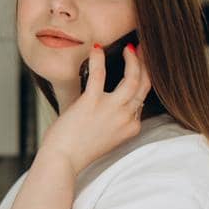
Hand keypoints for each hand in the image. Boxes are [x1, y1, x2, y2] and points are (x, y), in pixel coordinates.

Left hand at [40, 41, 152, 177]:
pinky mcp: (92, 103)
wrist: (62, 160)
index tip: (137, 70)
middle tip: (143, 50)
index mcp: (130, 128)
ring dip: (134, 61)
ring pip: (133, 79)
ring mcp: (111, 110)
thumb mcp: (104, 137)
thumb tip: (106, 101)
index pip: (141, 102)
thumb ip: (111, 120)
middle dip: (147, 65)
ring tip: (129, 48)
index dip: (140, 84)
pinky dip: (98, 59)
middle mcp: (126, 118)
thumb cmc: (77, 150)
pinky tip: (96, 48)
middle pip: (145, 86)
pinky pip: (100, 74)